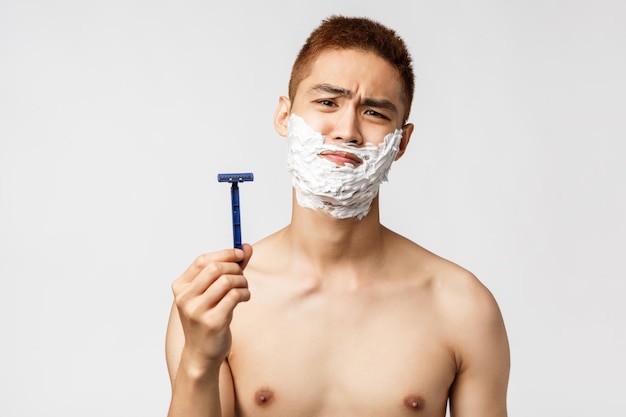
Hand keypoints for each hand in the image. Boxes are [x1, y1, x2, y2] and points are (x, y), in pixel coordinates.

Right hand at [171, 244, 252, 371]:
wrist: (201, 353)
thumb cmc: (208, 317)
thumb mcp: (213, 292)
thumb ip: (229, 268)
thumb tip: (246, 246)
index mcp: (180, 287)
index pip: (202, 260)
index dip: (224, 253)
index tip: (240, 253)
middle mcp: (185, 298)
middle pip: (215, 268)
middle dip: (234, 268)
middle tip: (242, 276)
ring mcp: (197, 310)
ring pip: (226, 281)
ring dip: (242, 281)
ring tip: (244, 289)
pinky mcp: (212, 322)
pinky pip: (234, 296)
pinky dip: (244, 293)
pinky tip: (245, 298)